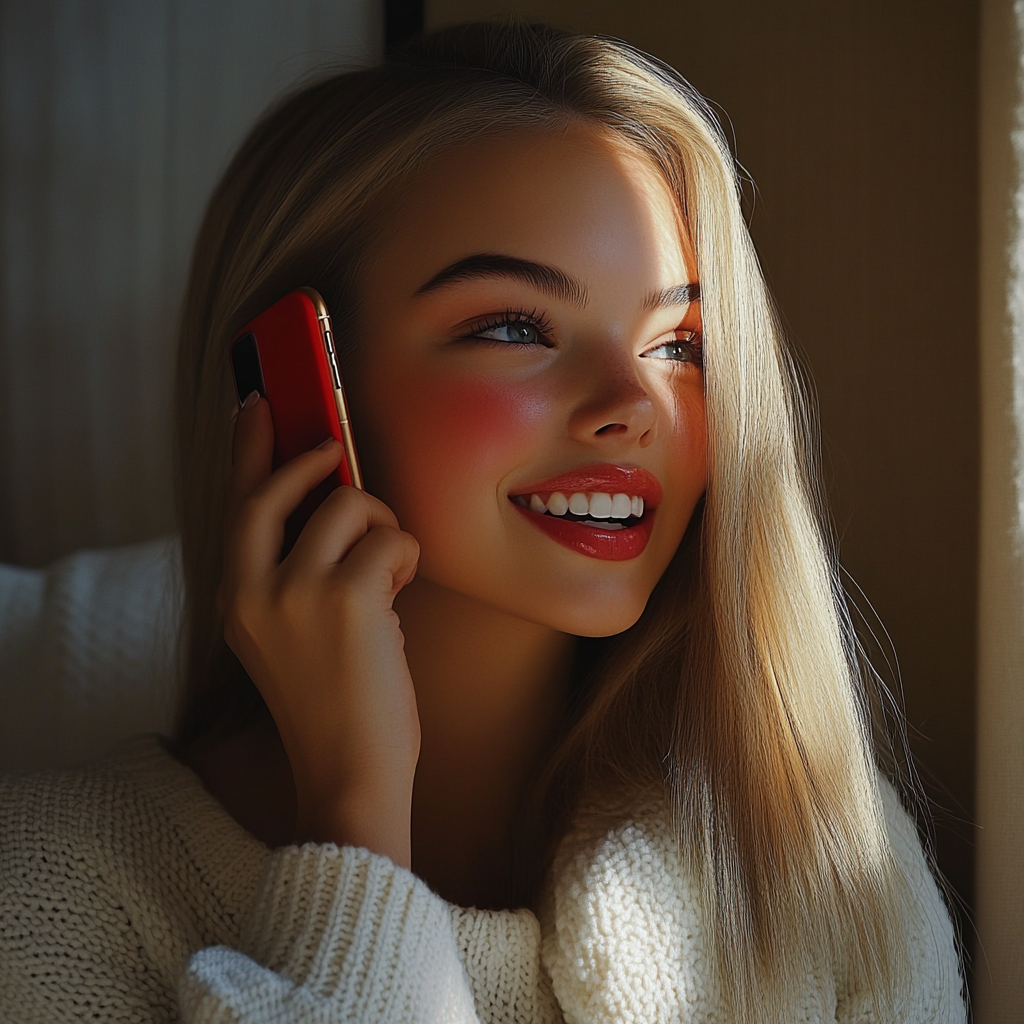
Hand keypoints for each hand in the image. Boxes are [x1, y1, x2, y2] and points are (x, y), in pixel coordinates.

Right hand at [221, 395, 420, 865]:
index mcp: (238, 600)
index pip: (235, 506)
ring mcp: (296, 592)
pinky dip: (407, 555)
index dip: (246, 450)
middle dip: (312, 459)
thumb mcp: (293, 637)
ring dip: (382, 524)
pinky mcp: (348, 599)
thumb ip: (297, 575)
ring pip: (348, 503)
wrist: (350, 775)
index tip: (254, 405)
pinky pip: (391, 537)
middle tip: (336, 449)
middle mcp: (254, 591)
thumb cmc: (336, 707)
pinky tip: (404, 591)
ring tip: (391, 568)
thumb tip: (334, 511)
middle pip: (274, 490)